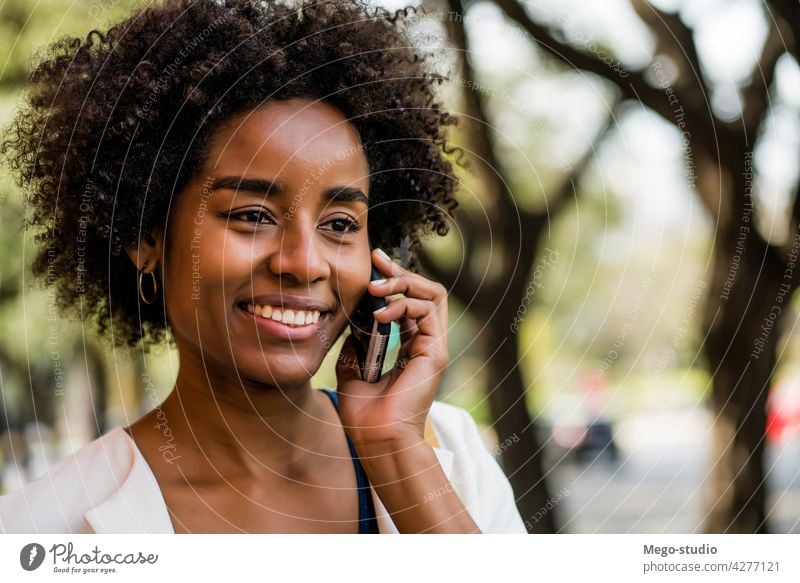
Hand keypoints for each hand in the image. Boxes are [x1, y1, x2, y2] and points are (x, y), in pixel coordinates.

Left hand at [335, 248, 448, 447]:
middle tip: (377, 262)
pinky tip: (381, 314)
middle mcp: (426, 345)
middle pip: (426, 292)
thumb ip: (357, 345)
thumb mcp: (352, 369)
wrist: (376, 440)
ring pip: (433, 294)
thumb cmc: (365, 415)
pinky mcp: (435, 353)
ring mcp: (433, 348)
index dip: (394, 280)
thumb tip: (352, 324)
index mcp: (411, 349)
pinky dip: (404, 303)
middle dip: (400, 272)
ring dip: (402, 284)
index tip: (373, 263)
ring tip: (375, 290)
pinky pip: (429, 311)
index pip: (410, 302)